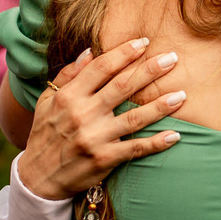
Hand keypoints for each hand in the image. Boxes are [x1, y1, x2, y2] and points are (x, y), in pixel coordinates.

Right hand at [17, 38, 186, 199]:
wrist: (38, 177)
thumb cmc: (46, 133)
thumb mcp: (48, 101)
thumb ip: (68, 75)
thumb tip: (90, 51)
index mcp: (69, 96)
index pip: (100, 68)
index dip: (124, 53)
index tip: (144, 42)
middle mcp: (82, 114)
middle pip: (122, 87)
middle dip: (149, 71)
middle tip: (172, 58)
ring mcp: (94, 137)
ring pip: (134, 118)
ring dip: (160, 106)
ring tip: (182, 95)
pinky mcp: (104, 159)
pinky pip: (135, 149)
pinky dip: (156, 143)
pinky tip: (175, 135)